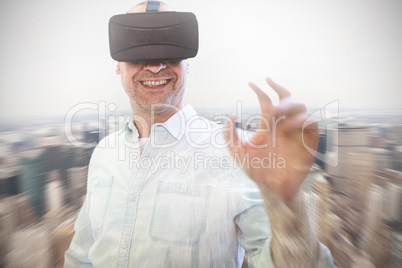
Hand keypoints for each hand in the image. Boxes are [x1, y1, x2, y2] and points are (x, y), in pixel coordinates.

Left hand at [225, 77, 318, 203]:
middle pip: (287, 100)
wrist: (272, 188)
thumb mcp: (238, 153)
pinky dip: (304, 120)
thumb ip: (230, 136)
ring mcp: (295, 133)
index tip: (251, 84)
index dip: (260, 91)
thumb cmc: (256, 170)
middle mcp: (282, 125)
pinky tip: (291, 124)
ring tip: (280, 113)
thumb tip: (228, 117)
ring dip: (291, 106)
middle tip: (272, 105)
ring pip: (301, 108)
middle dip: (281, 94)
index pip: (267, 101)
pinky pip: (312, 125)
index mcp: (267, 125)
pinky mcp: (307, 143)